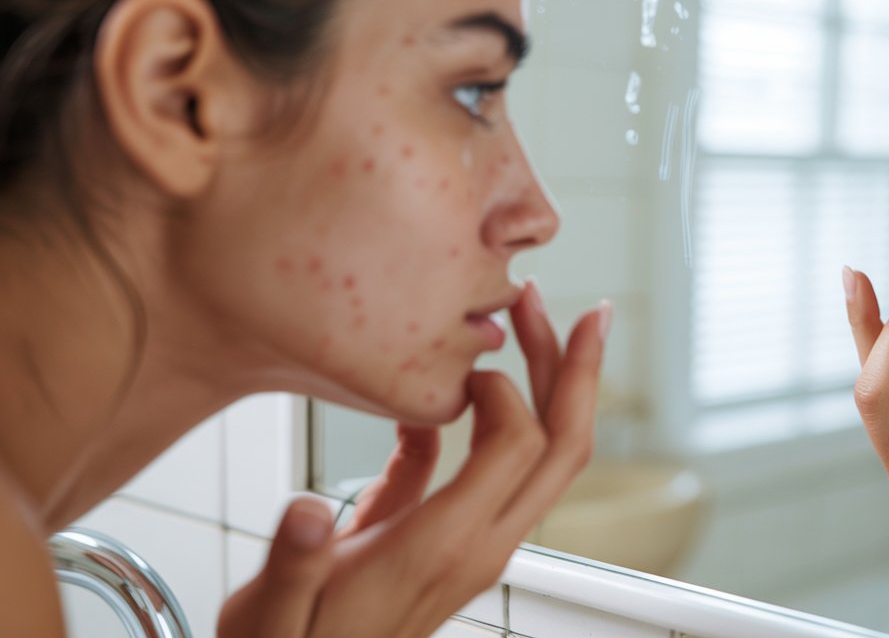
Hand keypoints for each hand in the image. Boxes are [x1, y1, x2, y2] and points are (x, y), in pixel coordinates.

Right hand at [219, 281, 608, 637]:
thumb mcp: (272, 610)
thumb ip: (295, 561)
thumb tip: (305, 515)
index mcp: (443, 547)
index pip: (518, 447)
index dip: (503, 390)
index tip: (460, 364)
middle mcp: (481, 544)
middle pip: (563, 448)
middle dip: (578, 371)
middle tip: (583, 311)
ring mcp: (483, 543)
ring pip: (552, 458)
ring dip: (561, 387)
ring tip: (541, 324)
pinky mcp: (468, 540)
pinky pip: (514, 470)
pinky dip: (516, 417)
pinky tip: (474, 387)